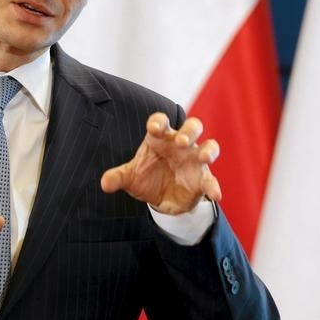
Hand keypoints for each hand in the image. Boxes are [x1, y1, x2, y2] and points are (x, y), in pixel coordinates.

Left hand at [100, 112, 220, 214]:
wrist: (161, 198)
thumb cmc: (146, 177)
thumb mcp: (130, 177)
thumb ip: (117, 177)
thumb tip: (104, 184)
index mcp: (160, 138)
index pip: (161, 122)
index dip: (158, 121)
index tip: (154, 127)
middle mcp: (180, 144)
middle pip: (192, 126)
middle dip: (189, 131)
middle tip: (181, 141)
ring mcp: (194, 160)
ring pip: (209, 146)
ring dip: (209, 149)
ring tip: (204, 157)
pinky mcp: (202, 178)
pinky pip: (211, 179)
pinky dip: (214, 186)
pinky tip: (215, 195)